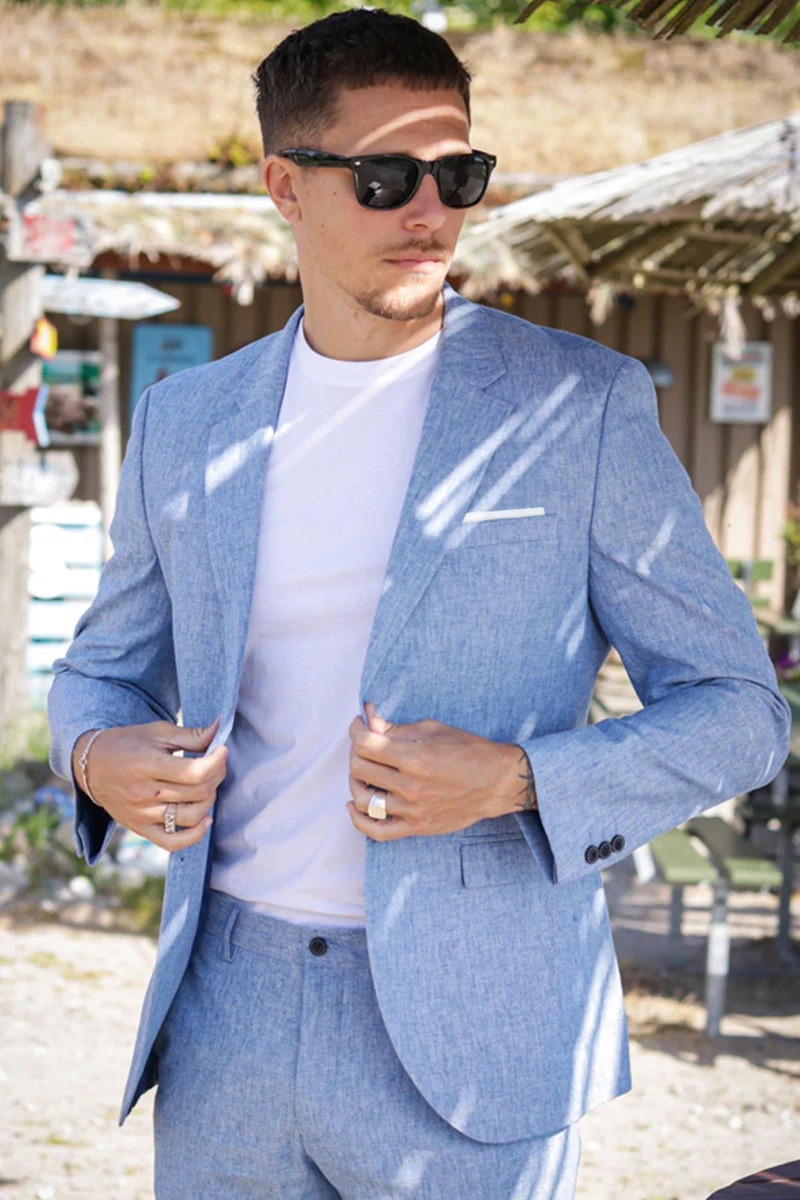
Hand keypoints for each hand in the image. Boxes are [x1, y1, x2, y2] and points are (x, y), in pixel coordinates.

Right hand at [72, 719, 226, 851]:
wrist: (91, 765)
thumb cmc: (127, 743)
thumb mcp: (157, 732)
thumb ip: (191, 735)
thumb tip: (219, 730)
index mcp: (148, 765)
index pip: (195, 772)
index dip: (217, 762)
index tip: (222, 751)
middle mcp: (144, 793)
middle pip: (197, 793)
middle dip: (216, 777)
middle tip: (216, 764)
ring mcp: (142, 814)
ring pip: (191, 816)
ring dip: (210, 800)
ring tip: (207, 785)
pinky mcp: (140, 828)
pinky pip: (172, 843)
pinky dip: (194, 836)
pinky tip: (204, 820)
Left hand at [347, 703, 534, 841]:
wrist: (496, 782)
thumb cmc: (468, 750)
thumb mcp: (433, 730)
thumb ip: (397, 729)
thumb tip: (369, 719)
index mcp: (415, 758)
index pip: (365, 744)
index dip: (356, 730)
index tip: (359, 724)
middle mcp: (410, 786)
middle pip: (360, 769)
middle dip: (355, 751)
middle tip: (364, 743)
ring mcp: (412, 810)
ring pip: (363, 799)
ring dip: (355, 781)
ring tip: (362, 770)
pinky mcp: (416, 827)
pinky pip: (377, 831)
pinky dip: (359, 820)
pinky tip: (354, 805)